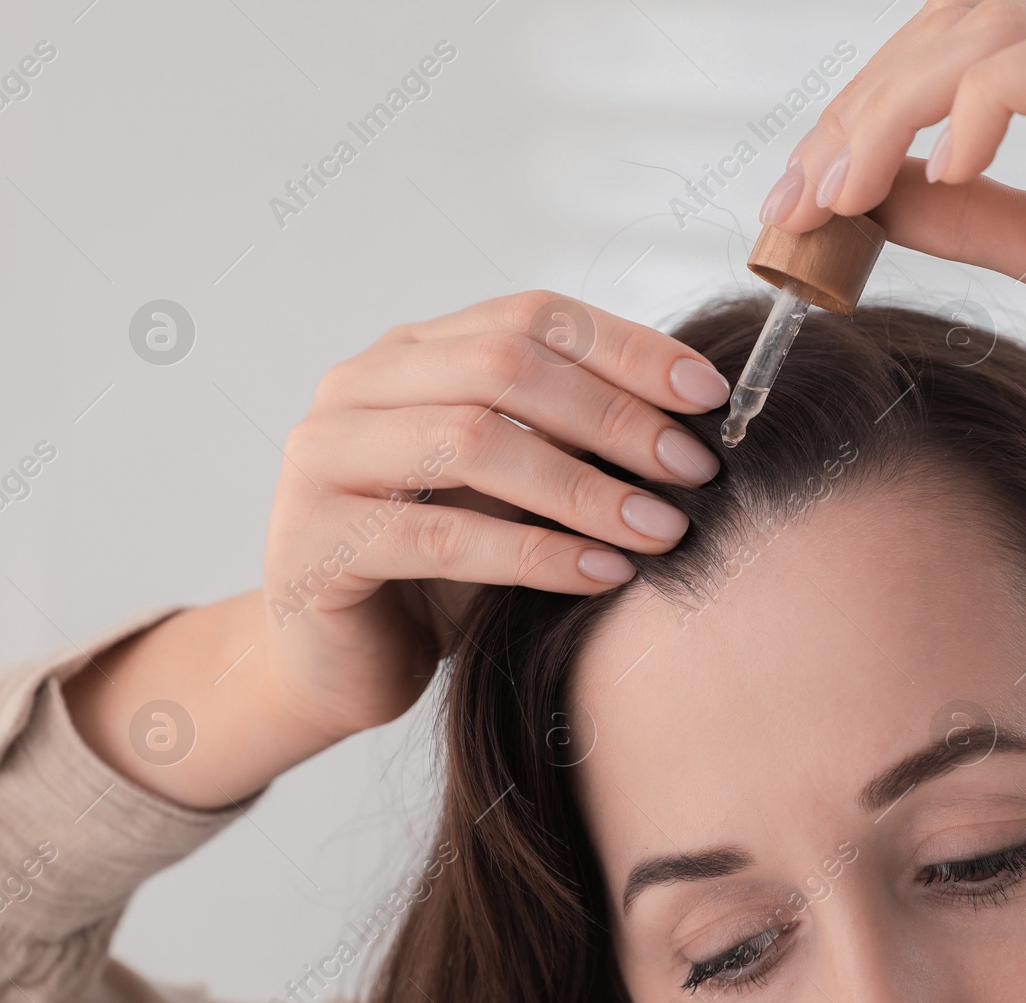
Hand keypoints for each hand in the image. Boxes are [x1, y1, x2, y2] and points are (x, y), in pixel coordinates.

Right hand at [65, 291, 730, 806]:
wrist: (341, 665)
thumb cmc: (443, 570)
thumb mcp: (515, 488)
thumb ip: (572, 439)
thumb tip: (696, 423)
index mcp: (414, 353)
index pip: (532, 315)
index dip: (628, 349)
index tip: (710, 398)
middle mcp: (360, 386)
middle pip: (505, 366)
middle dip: (614, 418)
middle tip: (695, 470)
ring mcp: (325, 457)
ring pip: (472, 442)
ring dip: (583, 489)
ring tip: (661, 529)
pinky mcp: (314, 541)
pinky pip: (442, 538)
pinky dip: (536, 556)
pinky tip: (603, 576)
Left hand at [762, 1, 1025, 453]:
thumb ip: (966, 215)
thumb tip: (872, 195)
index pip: (951, 50)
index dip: (860, 110)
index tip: (797, 195)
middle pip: (954, 24)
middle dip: (855, 109)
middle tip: (795, 196)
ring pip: (992, 29)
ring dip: (893, 108)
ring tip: (841, 191)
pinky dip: (982, 106)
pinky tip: (943, 171)